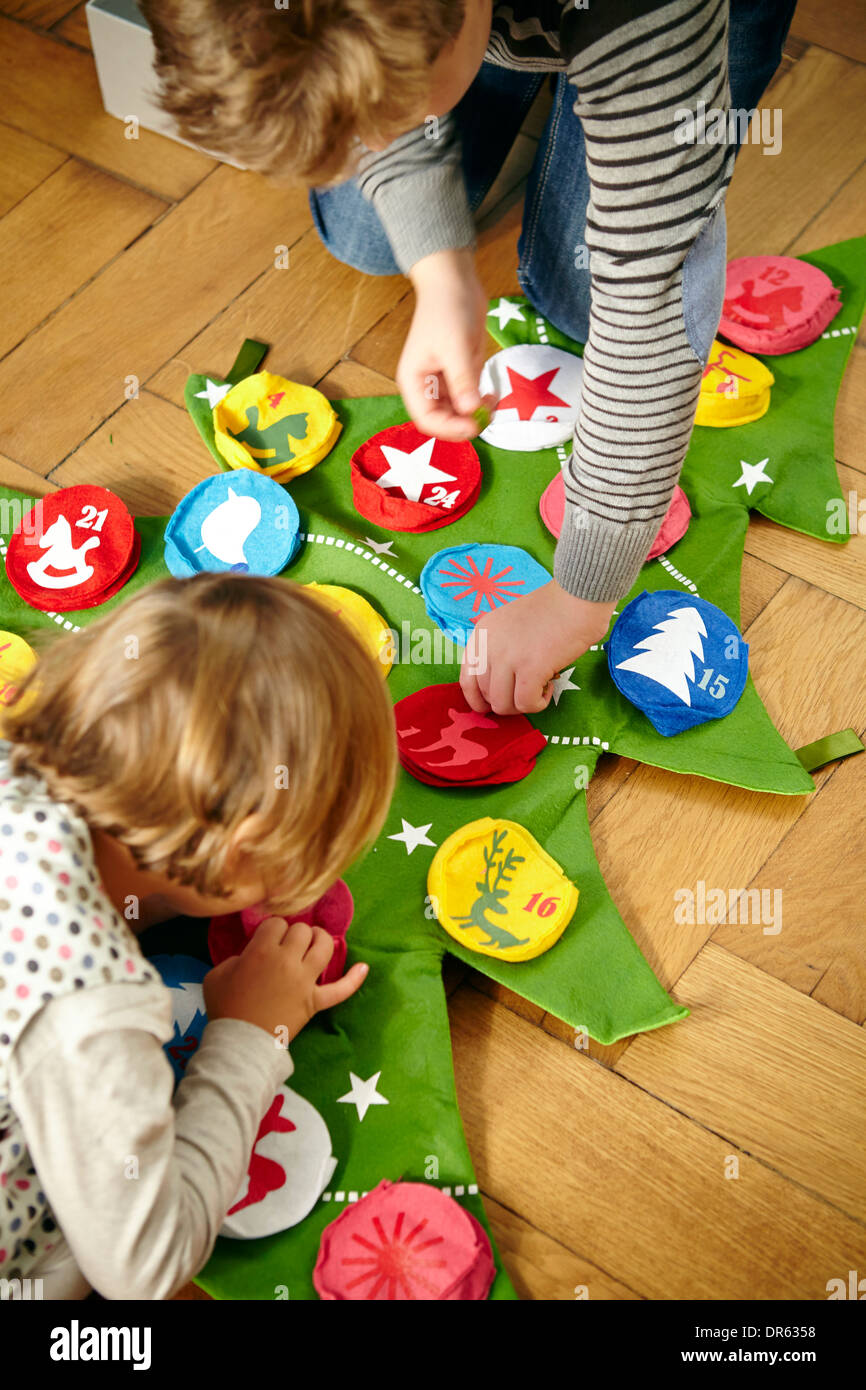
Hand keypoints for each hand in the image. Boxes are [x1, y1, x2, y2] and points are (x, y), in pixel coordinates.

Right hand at [203, 918, 366, 1043]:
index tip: (266, 940)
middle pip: (301, 931)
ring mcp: (304, 981)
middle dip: (294, 933)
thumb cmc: (226, 1006)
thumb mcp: (219, 972)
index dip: (271, 930)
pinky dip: (354, 979)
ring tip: (314, 941)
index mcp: (261, 950)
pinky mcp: (315, 1001)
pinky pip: (341, 990)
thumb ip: (237, 957)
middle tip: (285, 945)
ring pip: (324, 947)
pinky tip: (364, 967)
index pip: (276, 923)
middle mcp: (287, 960)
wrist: (239, 1042)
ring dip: (321, 939)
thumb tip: (252, 956)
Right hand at [398, 247, 497, 439]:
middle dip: (465, 423)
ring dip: (476, 415)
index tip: (474, 425)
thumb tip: (470, 411)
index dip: (449, 429)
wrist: (455, 282)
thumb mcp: (455, 346)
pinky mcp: (459, 375)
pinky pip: (469, 399)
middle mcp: (426, 386)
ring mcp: (444, 382)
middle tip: (488, 416)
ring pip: (458, 413)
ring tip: (494, 403)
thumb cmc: (447, 311)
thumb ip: (462, 380)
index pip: (427, 420)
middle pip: (443, 421)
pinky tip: (494, 395)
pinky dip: (481, 402)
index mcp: (414, 382)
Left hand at [460, 582, 616, 715]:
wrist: (576, 596)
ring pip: (503, 705)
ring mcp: (508, 658)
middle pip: (486, 696)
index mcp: (481, 635)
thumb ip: (498, 649)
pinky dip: (538, 704)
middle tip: (527, 691)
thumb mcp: (508, 624)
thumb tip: (499, 684)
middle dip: (507, 702)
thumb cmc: (550, 609)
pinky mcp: (531, 669)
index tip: (493, 705)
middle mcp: (489, 647)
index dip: (478, 700)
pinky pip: (526, 704)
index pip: (467, 680)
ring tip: (540, 687)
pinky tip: (549, 687)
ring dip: (522, 705)